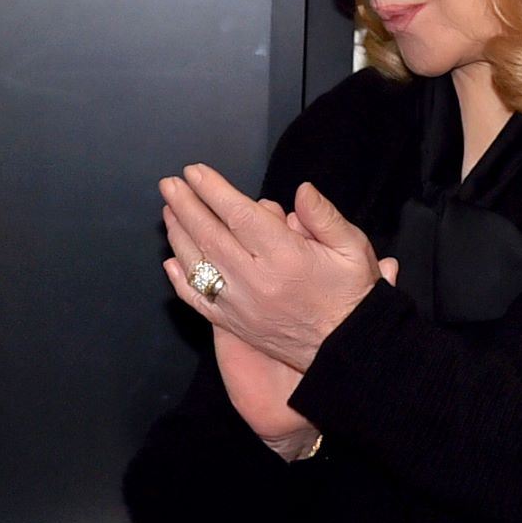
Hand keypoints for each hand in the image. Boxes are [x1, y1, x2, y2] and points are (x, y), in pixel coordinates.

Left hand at [164, 194, 396, 458]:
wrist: (348, 350)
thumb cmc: (352, 294)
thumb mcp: (353, 248)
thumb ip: (324, 216)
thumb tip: (301, 190)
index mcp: (285, 256)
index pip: (239, 215)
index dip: (213, 190)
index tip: (194, 172)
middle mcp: (255, 280)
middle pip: (210, 235)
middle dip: (186, 206)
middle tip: (169, 184)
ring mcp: (239, 305)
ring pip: (198, 265)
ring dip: (178, 235)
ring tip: (169, 211)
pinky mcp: (233, 324)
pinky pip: (197, 300)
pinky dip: (180, 279)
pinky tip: (171, 260)